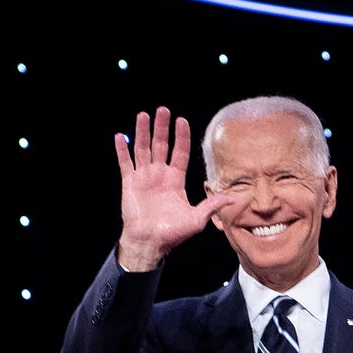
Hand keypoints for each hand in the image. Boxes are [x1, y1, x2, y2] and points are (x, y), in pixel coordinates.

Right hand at [114, 106, 230, 270]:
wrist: (149, 242)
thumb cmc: (172, 233)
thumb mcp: (196, 219)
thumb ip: (212, 206)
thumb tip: (233, 198)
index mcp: (175, 179)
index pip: (179, 152)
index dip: (180, 137)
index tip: (182, 121)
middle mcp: (159, 174)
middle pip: (160, 145)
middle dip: (162, 128)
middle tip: (163, 110)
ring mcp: (144, 177)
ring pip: (142, 149)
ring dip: (143, 132)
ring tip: (143, 115)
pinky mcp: (129, 183)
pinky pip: (125, 163)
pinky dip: (122, 150)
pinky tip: (120, 136)